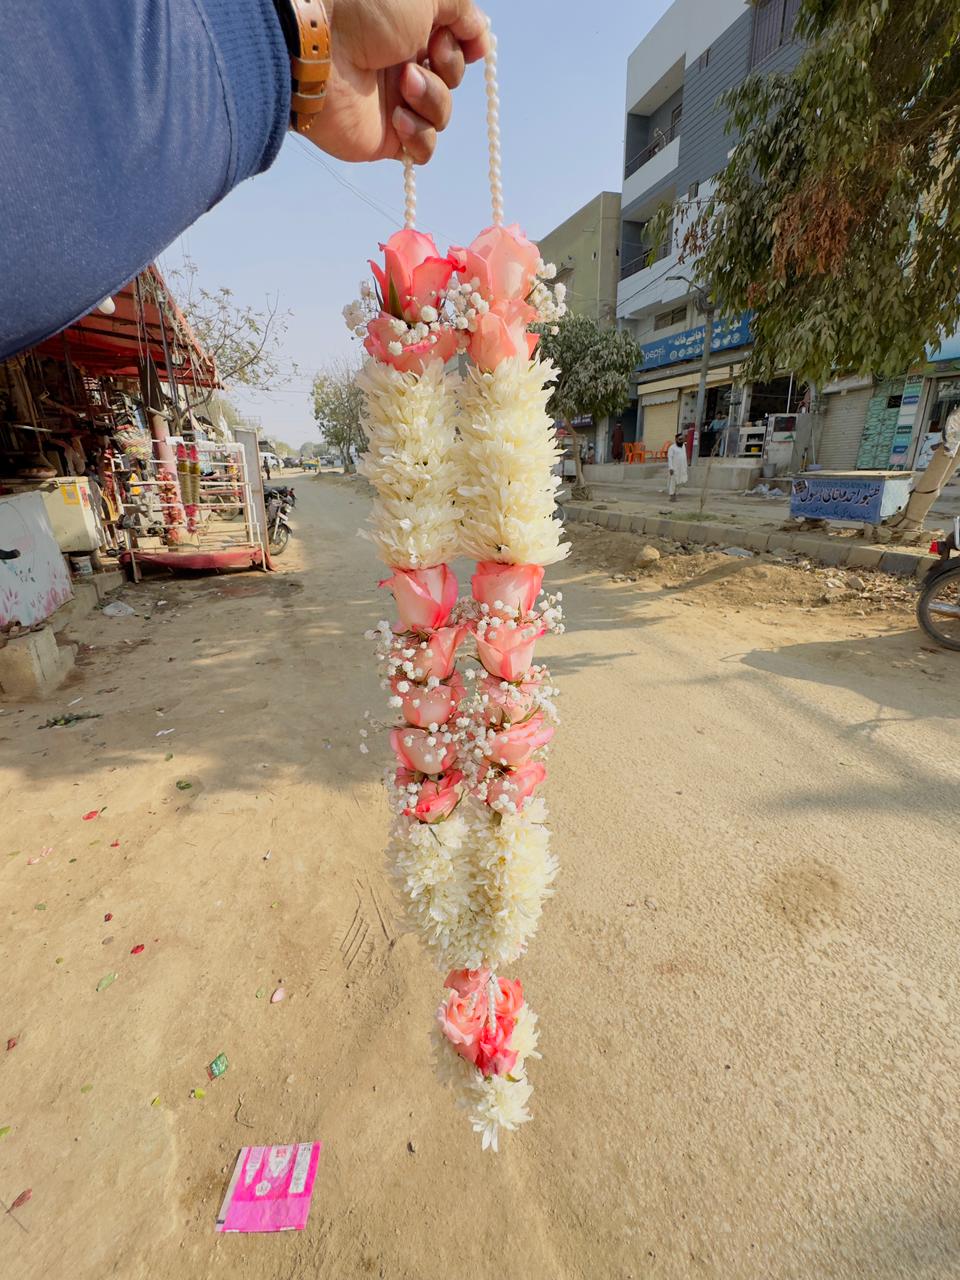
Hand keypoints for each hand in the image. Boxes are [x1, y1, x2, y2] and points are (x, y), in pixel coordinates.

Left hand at [303, 0, 489, 164]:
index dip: (466, 46)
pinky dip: (420, 136)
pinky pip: (423, 150)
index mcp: (410, 26)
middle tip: (423, 54)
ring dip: (433, 99)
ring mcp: (392, 101)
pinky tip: (398, 118)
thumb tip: (481, 40)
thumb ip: (462, 11)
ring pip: (442, 116)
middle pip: (452, 79)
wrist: (318, 46)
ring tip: (403, 83)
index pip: (456, 44)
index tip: (464, 42)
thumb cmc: (368, 5)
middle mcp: (402, 61)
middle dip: (447, 68)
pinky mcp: (383, 137)